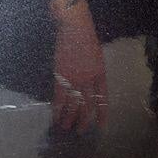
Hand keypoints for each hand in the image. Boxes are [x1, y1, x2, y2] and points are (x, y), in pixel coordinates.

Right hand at [49, 0, 107, 132]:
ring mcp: (75, 78)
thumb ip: (94, 72)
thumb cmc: (86, 37)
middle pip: (87, 105)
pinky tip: (55, 116)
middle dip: (84, 120)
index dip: (102, 113)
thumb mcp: (96, 56)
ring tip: (66, 128)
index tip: (101, 126)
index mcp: (100, 74)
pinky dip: (57, 107)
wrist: (75, 26)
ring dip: (69, 117)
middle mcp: (89, 79)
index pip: (102, 99)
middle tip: (81, 131)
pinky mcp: (61, 75)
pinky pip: (59, 96)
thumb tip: (89, 86)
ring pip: (72, 104)